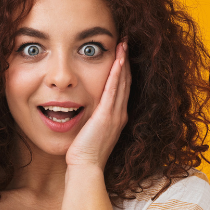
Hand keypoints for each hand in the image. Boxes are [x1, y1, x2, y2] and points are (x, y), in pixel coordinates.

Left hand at [66, 41, 130, 168]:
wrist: (86, 168)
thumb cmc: (83, 154)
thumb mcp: (90, 132)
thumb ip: (91, 120)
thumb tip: (83, 112)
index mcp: (116, 117)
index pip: (122, 88)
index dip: (123, 70)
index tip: (122, 54)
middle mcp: (120, 114)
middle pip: (126, 81)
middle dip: (126, 60)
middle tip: (126, 42)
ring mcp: (115, 114)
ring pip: (122, 82)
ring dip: (123, 61)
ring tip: (124, 44)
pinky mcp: (107, 115)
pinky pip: (113, 90)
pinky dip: (117, 73)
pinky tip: (118, 59)